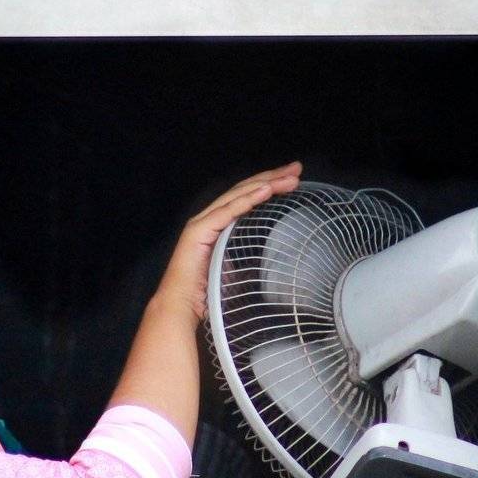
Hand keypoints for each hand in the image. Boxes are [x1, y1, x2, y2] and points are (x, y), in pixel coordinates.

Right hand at [155, 163, 302, 321]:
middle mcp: (209, 218)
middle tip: (297, 168)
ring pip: (238, 196)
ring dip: (265, 184)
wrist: (180, 309)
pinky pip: (228, 211)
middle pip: (244, 191)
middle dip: (272, 178)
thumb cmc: (206, 295)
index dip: (269, 186)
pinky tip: (266, 190)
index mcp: (217, 225)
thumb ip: (247, 256)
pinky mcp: (198, 231)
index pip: (246, 198)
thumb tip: (272, 259)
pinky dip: (248, 199)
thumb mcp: (234, 269)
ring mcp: (202, 222)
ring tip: (289, 178)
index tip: (293, 180)